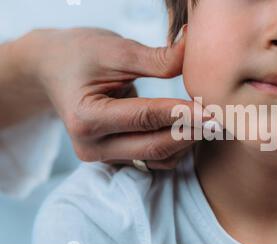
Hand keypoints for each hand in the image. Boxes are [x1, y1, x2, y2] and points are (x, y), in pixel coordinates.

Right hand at [13, 27, 197, 169]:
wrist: (53, 68)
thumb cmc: (80, 53)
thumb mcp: (116, 50)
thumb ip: (157, 59)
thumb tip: (196, 54)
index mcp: (86, 117)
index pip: (145, 118)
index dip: (182, 114)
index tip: (213, 109)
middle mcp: (91, 146)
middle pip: (153, 146)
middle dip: (190, 132)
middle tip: (221, 119)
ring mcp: (101, 156)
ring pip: (156, 158)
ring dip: (186, 142)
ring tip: (208, 120)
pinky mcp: (113, 157)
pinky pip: (152, 159)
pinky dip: (174, 146)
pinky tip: (190, 128)